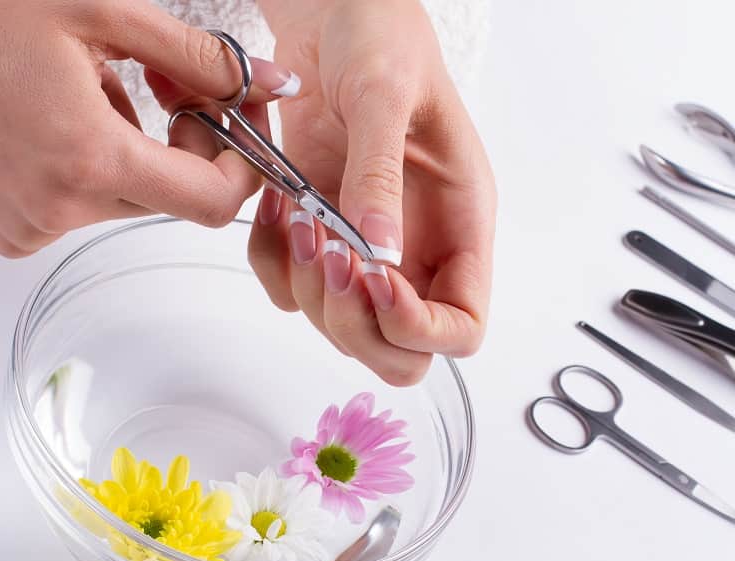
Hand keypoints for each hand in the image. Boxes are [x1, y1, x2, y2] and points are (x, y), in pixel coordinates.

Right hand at [0, 0, 294, 256]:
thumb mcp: (101, 14)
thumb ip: (199, 56)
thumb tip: (270, 84)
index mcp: (90, 160)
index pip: (212, 203)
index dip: (240, 166)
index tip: (233, 124)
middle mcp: (61, 209)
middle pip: (170, 197)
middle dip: (183, 144)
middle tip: (162, 83)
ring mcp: (31, 228)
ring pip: (127, 200)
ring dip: (130, 150)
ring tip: (84, 91)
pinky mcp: (9, 233)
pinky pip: (81, 209)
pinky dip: (87, 169)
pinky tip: (51, 121)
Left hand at [249, 0, 495, 385]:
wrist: (331, 13)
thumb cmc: (381, 37)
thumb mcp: (386, 95)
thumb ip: (380, 176)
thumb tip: (380, 253)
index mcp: (460, 225)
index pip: (462, 327)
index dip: (419, 328)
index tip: (374, 278)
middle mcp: (417, 250)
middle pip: (399, 352)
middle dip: (356, 323)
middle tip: (327, 257)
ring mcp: (364, 249)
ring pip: (340, 329)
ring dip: (307, 286)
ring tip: (298, 212)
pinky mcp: (316, 235)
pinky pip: (290, 290)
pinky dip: (272, 263)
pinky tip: (276, 208)